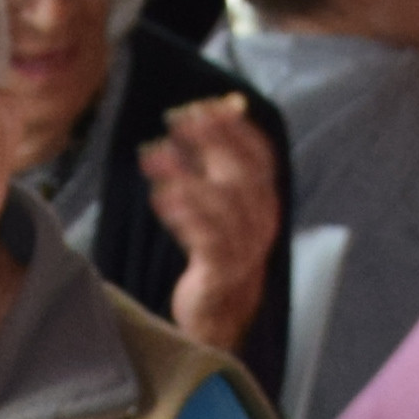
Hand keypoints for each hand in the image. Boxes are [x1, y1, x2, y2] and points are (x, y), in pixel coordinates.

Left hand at [142, 95, 285, 361]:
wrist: (220, 312)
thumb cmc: (215, 250)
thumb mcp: (219, 202)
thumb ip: (214, 163)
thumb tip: (197, 115)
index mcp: (265, 200)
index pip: (260, 154)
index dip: (234, 128)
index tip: (204, 106)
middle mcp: (262, 221)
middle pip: (242, 172)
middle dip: (209, 141)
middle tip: (175, 121)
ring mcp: (246, 247)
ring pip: (222, 203)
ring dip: (185, 175)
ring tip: (152, 157)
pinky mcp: (223, 271)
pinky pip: (207, 237)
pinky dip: (183, 214)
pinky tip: (160, 197)